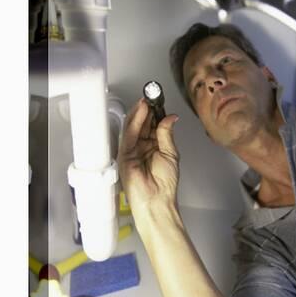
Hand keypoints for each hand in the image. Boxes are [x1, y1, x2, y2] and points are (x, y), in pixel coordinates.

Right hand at [118, 99, 179, 219]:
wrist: (156, 201)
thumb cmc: (164, 184)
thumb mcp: (170, 153)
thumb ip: (167, 134)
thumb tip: (169, 117)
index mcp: (154, 147)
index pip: (152, 125)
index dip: (156, 112)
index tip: (160, 100)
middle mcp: (142, 147)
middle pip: (142, 124)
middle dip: (147, 109)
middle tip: (152, 95)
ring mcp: (132, 150)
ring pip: (134, 126)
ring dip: (140, 112)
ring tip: (147, 99)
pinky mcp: (124, 154)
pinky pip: (129, 134)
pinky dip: (134, 121)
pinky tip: (141, 111)